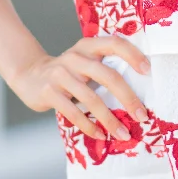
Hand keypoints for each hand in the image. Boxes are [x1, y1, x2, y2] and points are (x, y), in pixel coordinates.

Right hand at [9, 36, 150, 141]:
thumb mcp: (84, 60)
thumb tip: (139, 89)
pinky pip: (73, 112)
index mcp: (88, 46)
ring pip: (91, 98)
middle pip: (107, 75)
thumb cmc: (69, 71)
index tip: (148, 71)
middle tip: (141, 115)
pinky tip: (100, 134)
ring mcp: (60, 74)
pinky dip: (89, 126)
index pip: (114, 43)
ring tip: (123, 134)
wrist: (30, 75)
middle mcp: (75, 57)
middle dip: (127, 97)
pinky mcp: (49, 92)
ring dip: (110, 119)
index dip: (132, 55)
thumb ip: (104, 66)